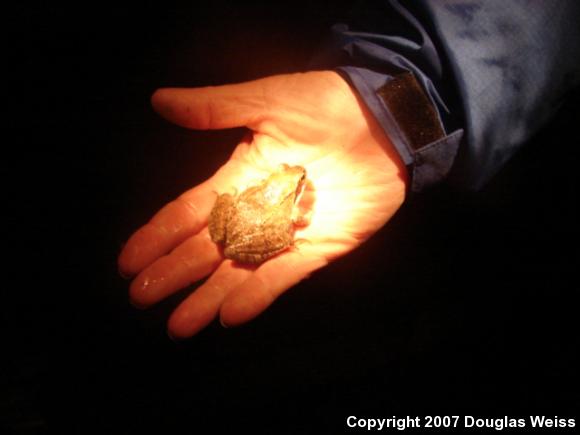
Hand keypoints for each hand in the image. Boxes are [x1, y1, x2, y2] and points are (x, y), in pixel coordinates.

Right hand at [118, 71, 407, 338]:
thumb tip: (158, 100)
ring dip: (208, 296)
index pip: (189, 213)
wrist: (382, 121)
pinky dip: (257, 295)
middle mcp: (255, 212)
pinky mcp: (318, 248)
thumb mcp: (266, 102)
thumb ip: (215, 109)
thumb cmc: (323, 105)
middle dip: (173, 272)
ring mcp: (285, 234)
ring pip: (239, 271)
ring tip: (179, 324)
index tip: (128, 261)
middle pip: (207, 248)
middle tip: (141, 297)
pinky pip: (283, 276)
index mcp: (238, 178)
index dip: (158, 236)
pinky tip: (229, 315)